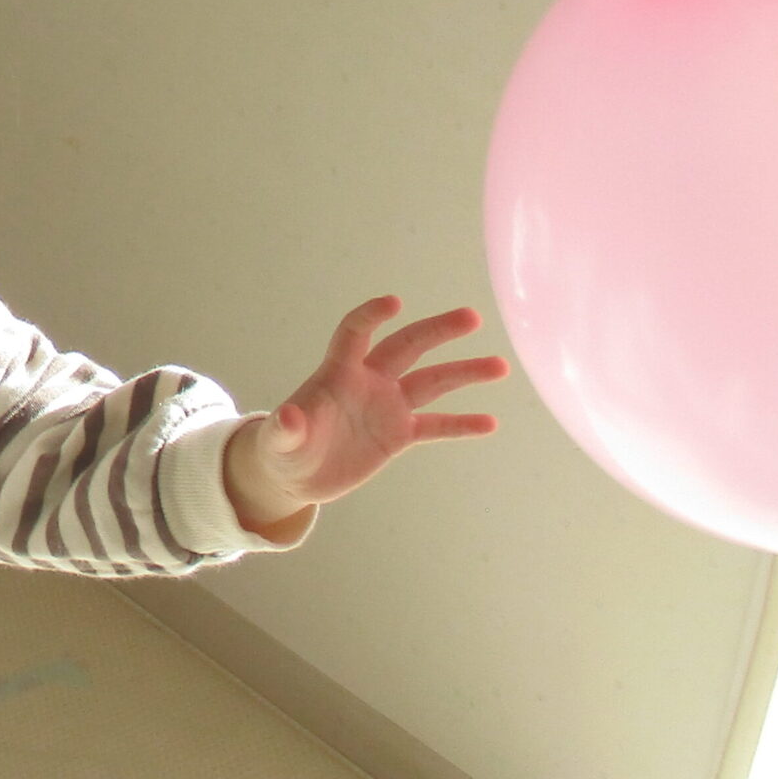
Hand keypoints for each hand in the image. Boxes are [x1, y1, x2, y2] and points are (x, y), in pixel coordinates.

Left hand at [223, 299, 505, 534]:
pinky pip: (435, 425)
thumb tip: (287, 416)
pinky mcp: (398, 435)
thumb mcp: (277, 443)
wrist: (294, 475)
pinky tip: (490, 422)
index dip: (371, 316)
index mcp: (337, 373)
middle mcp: (368, 381)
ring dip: (464, 373)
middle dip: (437, 331)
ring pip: (431, 382)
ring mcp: (387, 406)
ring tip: (500, 366)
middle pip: (407, 347)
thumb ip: (284, 429)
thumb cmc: (281, 450)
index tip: (394, 303)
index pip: (355, 333)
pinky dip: (461, 424)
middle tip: (472, 317)